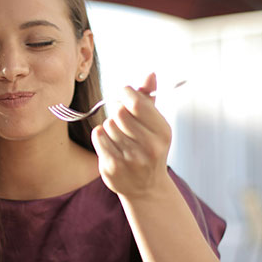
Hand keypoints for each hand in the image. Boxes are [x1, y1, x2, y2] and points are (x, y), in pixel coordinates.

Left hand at [91, 72, 172, 198]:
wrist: (146, 188)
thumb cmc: (149, 149)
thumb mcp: (155, 125)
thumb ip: (150, 99)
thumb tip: (150, 74)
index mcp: (162, 132)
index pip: (136, 103)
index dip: (125, 93)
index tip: (124, 94)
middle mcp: (149, 147)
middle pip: (119, 112)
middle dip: (117, 109)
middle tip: (120, 115)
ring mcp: (130, 159)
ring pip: (108, 124)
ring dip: (110, 126)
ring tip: (119, 136)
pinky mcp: (113, 167)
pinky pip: (99, 136)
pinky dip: (101, 136)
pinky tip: (110, 144)